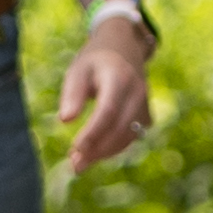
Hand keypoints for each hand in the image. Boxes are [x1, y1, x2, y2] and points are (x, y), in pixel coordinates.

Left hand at [54, 16, 155, 169]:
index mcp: (119, 77)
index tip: (74, 149)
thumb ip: (72, 94)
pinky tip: (95, 154)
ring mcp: (145, 103)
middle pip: (120, 127)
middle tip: (74, 165)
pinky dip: (115, 148)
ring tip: (80, 162)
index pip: (108, 110)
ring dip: (105, 153)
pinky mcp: (147, 114)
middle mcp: (137, 91)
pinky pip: (133, 136)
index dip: (92, 133)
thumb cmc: (94, 61)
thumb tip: (65, 120)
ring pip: (128, 136)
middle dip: (97, 149)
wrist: (123, 47)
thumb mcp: (78, 70)